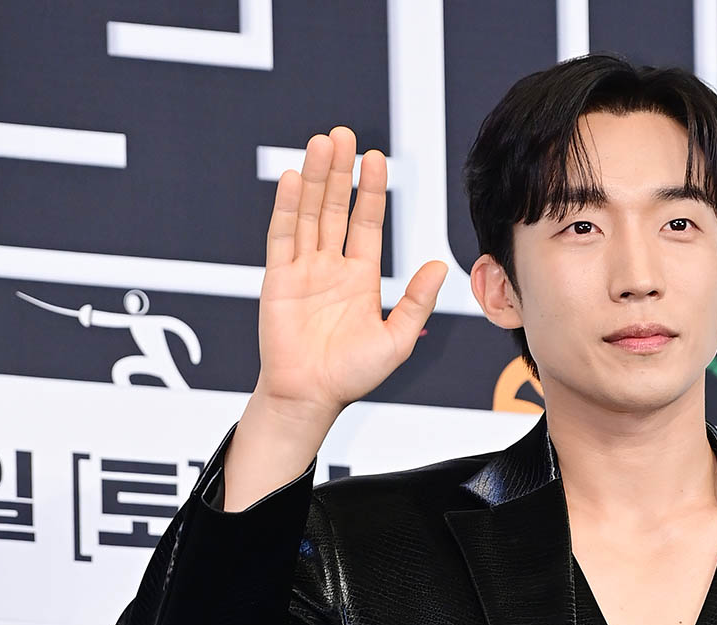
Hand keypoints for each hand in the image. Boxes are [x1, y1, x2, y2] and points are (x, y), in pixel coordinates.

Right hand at [253, 125, 446, 421]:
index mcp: (360, 277)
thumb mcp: (397, 338)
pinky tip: (295, 178)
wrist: (311, 398)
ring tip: (321, 143)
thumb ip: (416, 300)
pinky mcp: (278, 280)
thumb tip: (438, 265)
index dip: (371, 191)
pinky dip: (288, 207)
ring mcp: (303, 270)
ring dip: (316, 179)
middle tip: (344, 134)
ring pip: (309, 214)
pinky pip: (283, 237)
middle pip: (335, 208)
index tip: (376, 159)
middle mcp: (331, 267)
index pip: (366, 223)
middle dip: (340, 172)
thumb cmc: (353, 375)